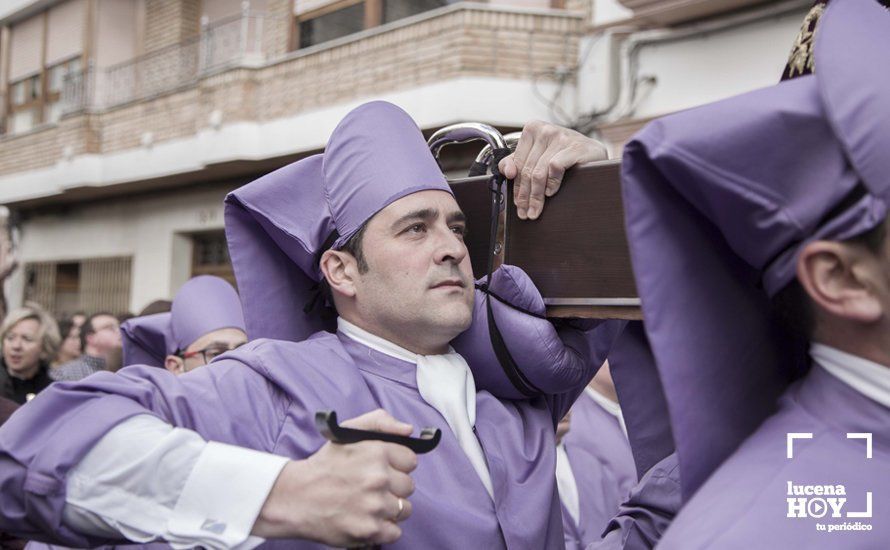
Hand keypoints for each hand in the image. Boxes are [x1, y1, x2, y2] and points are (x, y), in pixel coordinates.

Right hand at [252, 409, 417, 545]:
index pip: (410, 460)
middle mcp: (378, 478)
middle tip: (372, 488)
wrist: (295, 498)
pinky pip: (395, 532)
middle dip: (393, 487)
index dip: (397, 465)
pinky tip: (367, 519)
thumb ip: (380, 422)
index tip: (383, 469)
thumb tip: (409, 430)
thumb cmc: (324, 465)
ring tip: (368, 504)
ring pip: (405, 509)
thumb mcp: (348, 431)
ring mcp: (375, 506)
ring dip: (389, 509)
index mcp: (376, 452)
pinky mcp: (370, 530)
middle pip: (409, 486)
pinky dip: (383, 529)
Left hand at [498, 121, 607, 219]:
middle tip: (525, 213)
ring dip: (536, 196)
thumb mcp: (539, 156)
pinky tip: (551, 192)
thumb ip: (518, 162)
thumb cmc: (565, 156)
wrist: (595, 154)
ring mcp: (561, 136)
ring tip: (536, 210)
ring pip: (539, 172)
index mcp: (533, 129)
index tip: (517, 204)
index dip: (516, 186)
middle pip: (528, 170)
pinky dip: (552, 182)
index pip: (518, 163)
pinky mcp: (575, 147)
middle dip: (525, 196)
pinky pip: (555, 167)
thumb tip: (507, 172)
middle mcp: (545, 130)